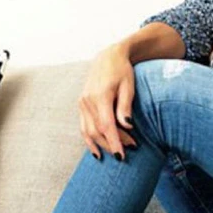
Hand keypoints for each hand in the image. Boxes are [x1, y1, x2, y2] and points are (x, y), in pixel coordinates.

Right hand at [78, 44, 137, 160]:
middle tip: (131, 148)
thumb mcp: (128, 86)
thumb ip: (125, 106)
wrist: (108, 56)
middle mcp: (88, 100)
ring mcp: (82, 102)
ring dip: (102, 144)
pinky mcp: (81, 104)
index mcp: (100, 96)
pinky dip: (89, 140)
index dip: (114, 142)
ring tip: (117, 152)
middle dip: (113, 143)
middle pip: (97, 130)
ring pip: (88, 131)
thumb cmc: (122, 70)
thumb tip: (127, 126)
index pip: (106, 125)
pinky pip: (83, 127)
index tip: (122, 155)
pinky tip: (97, 152)